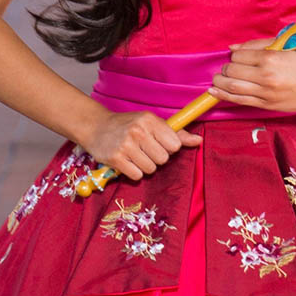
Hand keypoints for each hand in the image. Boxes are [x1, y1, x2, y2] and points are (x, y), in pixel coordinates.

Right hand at [79, 108, 201, 181]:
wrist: (96, 127)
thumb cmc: (128, 125)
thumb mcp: (151, 123)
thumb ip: (176, 133)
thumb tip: (198, 140)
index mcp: (150, 120)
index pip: (175, 145)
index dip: (168, 147)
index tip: (157, 143)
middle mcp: (138, 131)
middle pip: (163, 159)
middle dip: (156, 158)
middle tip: (144, 149)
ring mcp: (126, 145)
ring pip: (151, 169)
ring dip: (144, 166)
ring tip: (134, 154)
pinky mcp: (116, 159)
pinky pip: (137, 176)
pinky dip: (133, 172)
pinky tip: (126, 161)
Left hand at [210, 39, 295, 112]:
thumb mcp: (283, 47)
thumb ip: (257, 45)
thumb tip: (233, 48)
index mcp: (270, 58)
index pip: (239, 56)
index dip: (235, 56)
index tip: (237, 58)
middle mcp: (266, 76)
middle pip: (232, 71)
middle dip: (225, 69)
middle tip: (227, 68)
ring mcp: (267, 92)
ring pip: (233, 87)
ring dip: (220, 82)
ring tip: (218, 79)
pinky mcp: (268, 104)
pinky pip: (241, 101)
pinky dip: (225, 95)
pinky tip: (216, 92)